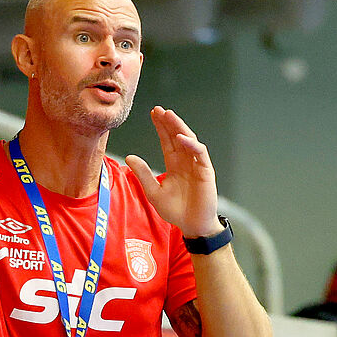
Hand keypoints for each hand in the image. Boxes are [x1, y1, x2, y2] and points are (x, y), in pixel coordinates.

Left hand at [125, 107, 220, 238]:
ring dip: (179, 127)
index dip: (161, 127)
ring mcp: (197, 165)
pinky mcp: (206, 172)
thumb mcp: (154, 192)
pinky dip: (191, 145)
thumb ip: (143, 174)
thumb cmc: (176, 211)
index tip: (153, 114)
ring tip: (169, 116)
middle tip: (158, 110)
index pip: (167, 141)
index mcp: (174, 165)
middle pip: (177, 136)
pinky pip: (200, 154)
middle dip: (169, 122)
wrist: (192, 226)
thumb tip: (129, 157)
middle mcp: (186, 162)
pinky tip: (181, 138)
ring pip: (189, 140)